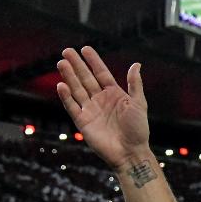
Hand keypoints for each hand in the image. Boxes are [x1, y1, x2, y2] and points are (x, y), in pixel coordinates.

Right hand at [56, 46, 149, 170]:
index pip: (101, 73)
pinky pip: (72, 106)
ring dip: (69, 76)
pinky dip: (66, 96)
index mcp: (115, 94)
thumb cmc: (138, 129)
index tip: (85, 49)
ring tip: (61, 63)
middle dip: (77, 65)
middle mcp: (101, 100)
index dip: (93, 61)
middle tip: (67, 51)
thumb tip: (136, 64)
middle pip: (86, 78)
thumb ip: (134, 84)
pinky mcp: (83, 121)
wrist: (131, 152)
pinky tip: (61, 85)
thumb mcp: (139, 104)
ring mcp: (91, 110)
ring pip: (77, 89)